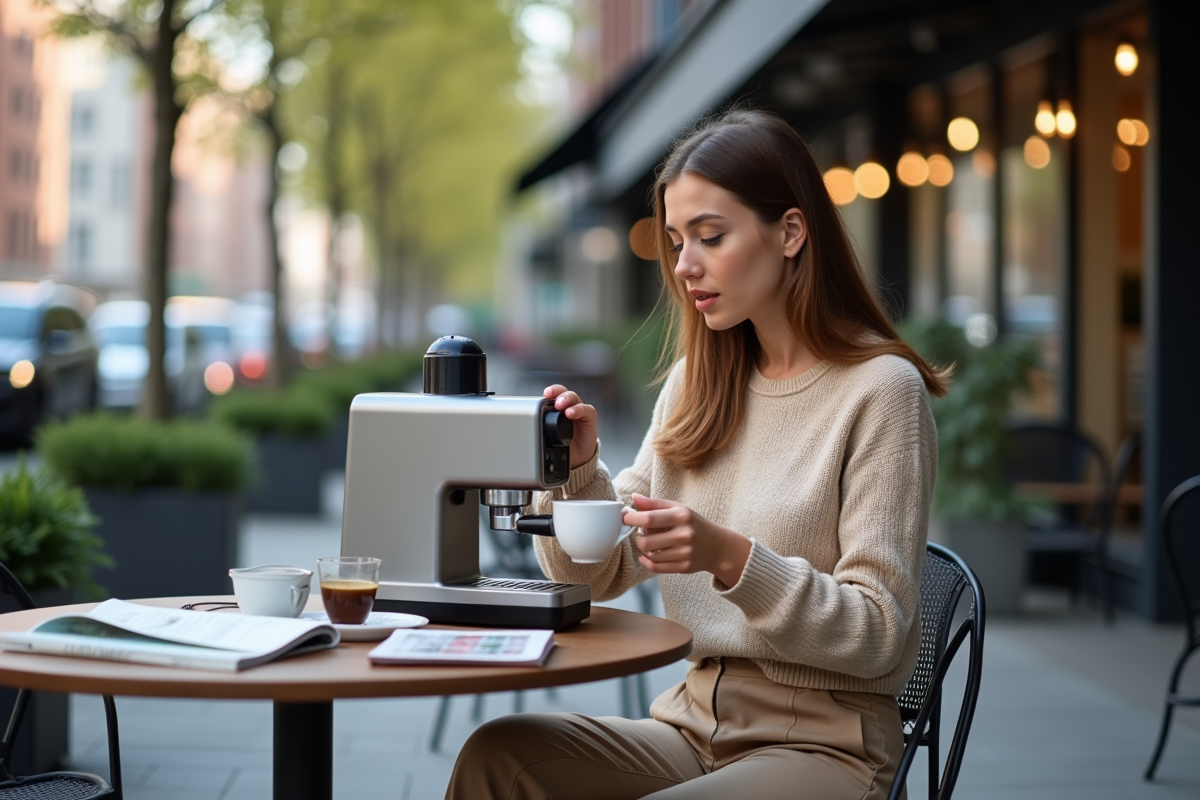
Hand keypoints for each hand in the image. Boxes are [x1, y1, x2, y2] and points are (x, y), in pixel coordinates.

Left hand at [543, 384, 597, 468]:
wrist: (576, 458)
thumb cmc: (560, 445)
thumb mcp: (547, 437)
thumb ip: (540, 431)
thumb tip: (523, 435)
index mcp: (555, 409)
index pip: (553, 394)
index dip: (550, 391)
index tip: (544, 394)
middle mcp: (567, 406)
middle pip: (562, 392)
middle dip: (556, 392)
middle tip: (549, 398)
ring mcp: (579, 410)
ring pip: (573, 397)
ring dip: (566, 398)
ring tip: (560, 405)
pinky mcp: (589, 417)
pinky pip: (587, 410)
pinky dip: (579, 409)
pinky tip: (571, 413)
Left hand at [622, 494, 751, 586]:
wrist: (718, 546)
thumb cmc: (693, 524)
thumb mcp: (677, 509)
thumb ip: (654, 504)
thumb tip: (633, 498)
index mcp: (682, 516)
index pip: (649, 518)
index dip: (632, 519)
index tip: (625, 518)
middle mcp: (684, 534)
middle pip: (646, 541)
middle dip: (639, 537)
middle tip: (643, 533)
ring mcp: (685, 553)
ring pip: (650, 555)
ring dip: (644, 549)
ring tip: (651, 542)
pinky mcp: (684, 567)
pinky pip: (656, 567)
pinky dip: (646, 562)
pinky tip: (647, 556)